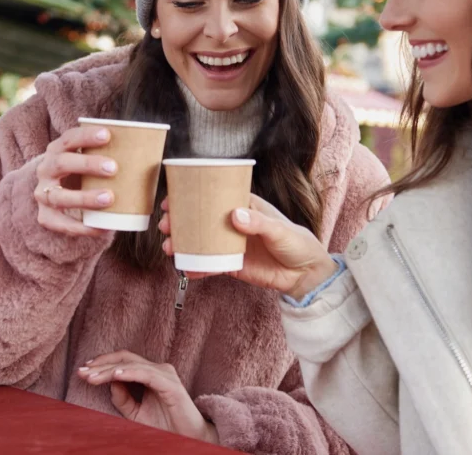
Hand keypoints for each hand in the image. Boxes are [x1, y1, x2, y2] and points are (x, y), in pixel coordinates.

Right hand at [34, 125, 117, 236]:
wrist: (56, 196)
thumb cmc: (83, 175)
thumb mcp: (88, 160)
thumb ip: (110, 154)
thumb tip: (154, 150)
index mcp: (57, 150)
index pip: (68, 138)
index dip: (86, 136)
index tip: (108, 135)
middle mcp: (46, 169)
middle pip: (62, 163)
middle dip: (87, 164)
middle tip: (114, 168)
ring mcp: (43, 194)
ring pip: (59, 196)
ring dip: (84, 197)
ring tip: (109, 198)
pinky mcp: (45, 217)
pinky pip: (61, 224)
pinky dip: (82, 227)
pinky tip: (102, 228)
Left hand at [78, 351, 217, 443]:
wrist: (189, 439)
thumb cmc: (164, 426)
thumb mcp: (136, 413)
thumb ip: (123, 398)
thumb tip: (109, 383)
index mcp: (149, 373)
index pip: (122, 361)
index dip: (102, 364)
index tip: (83, 371)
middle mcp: (158, 369)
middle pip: (125, 359)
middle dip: (101, 364)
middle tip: (81, 371)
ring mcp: (165, 374)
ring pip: (132, 365)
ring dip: (110, 370)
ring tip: (92, 377)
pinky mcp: (171, 384)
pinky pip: (147, 374)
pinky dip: (130, 372)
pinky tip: (115, 375)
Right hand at [159, 194, 336, 298]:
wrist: (306, 275)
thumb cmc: (297, 243)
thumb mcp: (280, 230)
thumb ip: (258, 223)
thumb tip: (235, 215)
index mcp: (245, 207)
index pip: (215, 196)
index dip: (192, 195)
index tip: (173, 199)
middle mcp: (233, 223)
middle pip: (201, 219)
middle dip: (179, 222)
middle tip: (166, 226)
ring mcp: (231, 244)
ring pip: (201, 241)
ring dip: (183, 244)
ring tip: (169, 248)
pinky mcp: (232, 265)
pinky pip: (210, 265)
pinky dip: (196, 267)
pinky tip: (184, 269)